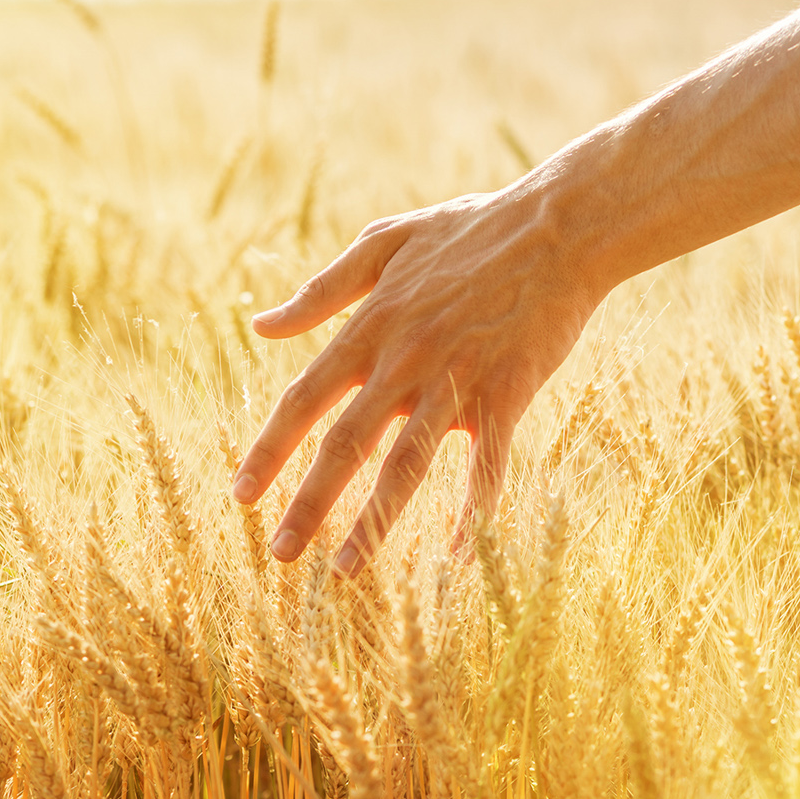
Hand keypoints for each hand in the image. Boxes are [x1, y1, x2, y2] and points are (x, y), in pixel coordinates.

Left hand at [230, 186, 601, 575]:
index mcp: (370, 326)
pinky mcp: (507, 395)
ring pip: (406, 465)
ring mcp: (456, 380)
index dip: (269, 450)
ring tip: (344, 571)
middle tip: (281, 554)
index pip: (304, 400)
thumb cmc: (473, 228)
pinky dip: (471, 514)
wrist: (559, 227)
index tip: (240, 495)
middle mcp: (404, 361)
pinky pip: (487, 468)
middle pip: (345, 445)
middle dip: (307, 503)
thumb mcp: (386, 242)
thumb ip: (322, 289)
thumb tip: (261, 325)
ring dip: (373, 522)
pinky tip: (457, 556)